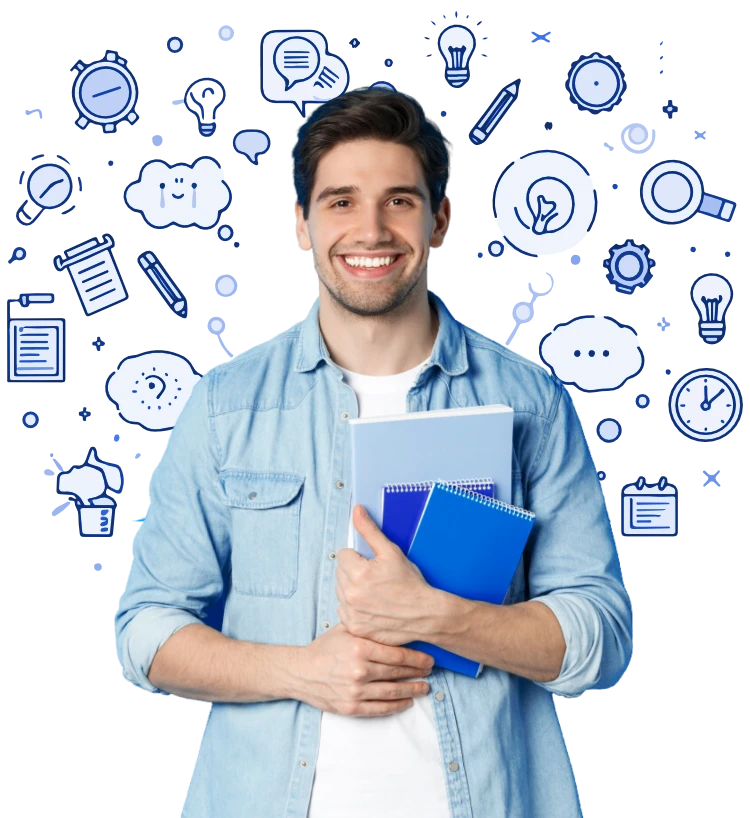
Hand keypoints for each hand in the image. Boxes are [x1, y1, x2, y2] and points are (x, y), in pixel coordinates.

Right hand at [297, 623, 433, 717]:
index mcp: (359, 647)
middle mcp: (359, 669)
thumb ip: (368, 627)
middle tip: (431, 671)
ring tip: (425, 688)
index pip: (397, 654)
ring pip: (392, 692)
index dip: (417, 658)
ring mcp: (355, 690)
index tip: (429, 658)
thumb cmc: (325, 648)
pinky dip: (397, 706)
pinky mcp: (351, 707)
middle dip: (418, 672)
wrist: (300, 672)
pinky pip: (380, 708)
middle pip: (398, 672)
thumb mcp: (344, 630)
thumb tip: (396, 622)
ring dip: (412, 690)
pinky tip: (407, 702)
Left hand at [335, 504, 434, 646]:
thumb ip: (370, 530)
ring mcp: (352, 613)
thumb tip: (357, 511)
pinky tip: (371, 606)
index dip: (358, 557)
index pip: (343, 555)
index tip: (371, 564)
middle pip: (340, 573)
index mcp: (358, 573)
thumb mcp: (391, 552)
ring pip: (341, 592)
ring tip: (374, 592)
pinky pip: (344, 611)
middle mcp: (351, 595)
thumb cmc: (411, 584)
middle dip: (354, 572)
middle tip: (375, 578)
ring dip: (352, 589)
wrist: (425, 615)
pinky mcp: (354, 627)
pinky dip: (354, 608)